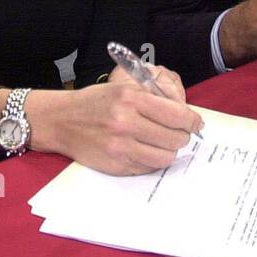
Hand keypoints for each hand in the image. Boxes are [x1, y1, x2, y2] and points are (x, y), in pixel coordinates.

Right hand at [24, 63, 201, 175]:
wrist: (61, 120)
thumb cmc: (95, 103)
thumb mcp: (122, 88)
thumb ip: (153, 97)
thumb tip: (186, 115)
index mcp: (131, 97)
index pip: (177, 114)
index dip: (192, 121)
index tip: (196, 123)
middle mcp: (126, 122)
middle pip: (175, 138)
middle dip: (182, 136)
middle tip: (178, 134)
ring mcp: (121, 146)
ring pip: (165, 156)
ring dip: (169, 151)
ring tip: (162, 144)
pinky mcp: (116, 164)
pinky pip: (148, 167)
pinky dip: (152, 160)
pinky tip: (145, 150)